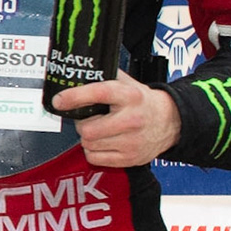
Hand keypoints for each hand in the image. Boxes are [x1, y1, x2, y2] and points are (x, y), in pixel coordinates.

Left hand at [54, 70, 181, 166]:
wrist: (171, 122)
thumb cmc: (143, 102)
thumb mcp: (128, 83)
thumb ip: (104, 76)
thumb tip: (76, 73)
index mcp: (130, 96)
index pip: (98, 93)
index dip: (74, 97)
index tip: (59, 100)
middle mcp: (132, 119)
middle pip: (87, 128)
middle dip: (82, 123)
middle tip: (89, 119)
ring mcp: (132, 141)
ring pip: (89, 144)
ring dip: (88, 137)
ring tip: (99, 130)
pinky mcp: (130, 158)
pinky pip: (95, 158)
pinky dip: (94, 151)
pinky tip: (104, 142)